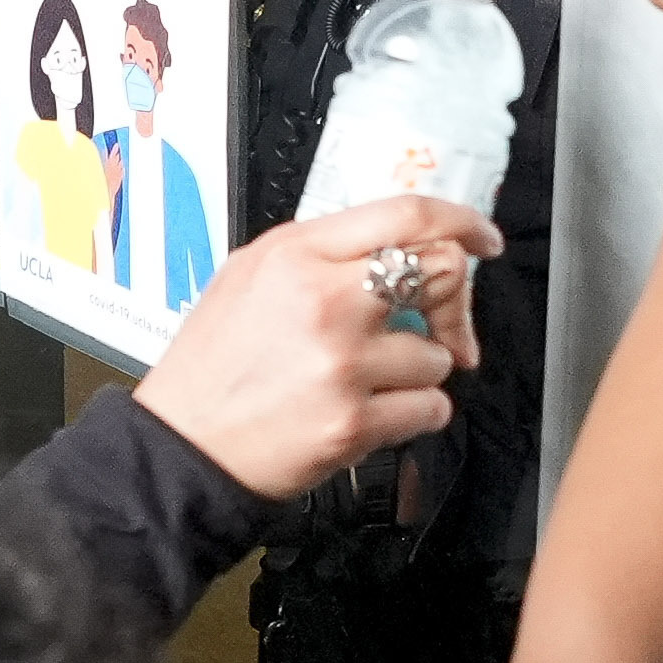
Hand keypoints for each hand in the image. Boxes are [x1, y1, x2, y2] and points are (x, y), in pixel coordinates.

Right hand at [133, 195, 496, 501]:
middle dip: (449, 303)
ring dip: (418, 371)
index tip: (482, 238)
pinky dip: (414, 414)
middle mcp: (324, 302)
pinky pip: (431, 408)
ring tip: (367, 382)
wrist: (181, 447)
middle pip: (440, 273)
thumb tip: (398, 245)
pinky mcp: (353, 423)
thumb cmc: (214, 365)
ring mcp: (342, 364)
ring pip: (438, 354)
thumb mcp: (249, 276)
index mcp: (296, 256)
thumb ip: (323, 253)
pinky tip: (371, 412)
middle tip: (432, 325)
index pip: (405, 215)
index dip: (460, 222)